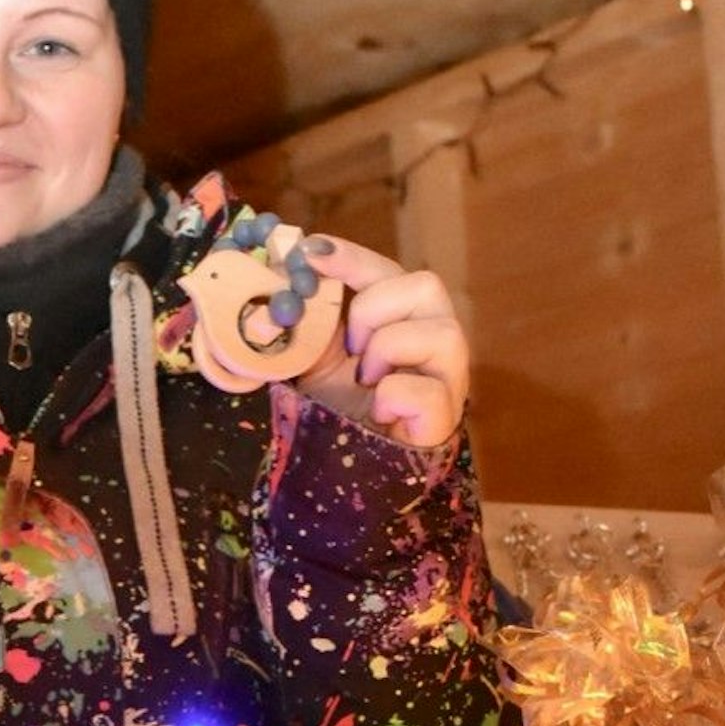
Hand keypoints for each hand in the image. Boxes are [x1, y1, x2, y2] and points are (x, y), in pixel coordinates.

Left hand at [289, 234, 469, 448]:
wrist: (344, 472)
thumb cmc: (336, 410)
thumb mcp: (313, 357)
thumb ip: (306, 322)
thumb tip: (278, 281)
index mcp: (401, 321)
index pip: (387, 272)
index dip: (350, 257)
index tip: (307, 253)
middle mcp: (432, 343)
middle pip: (427, 285)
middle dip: (375, 308)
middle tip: (348, 344)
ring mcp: (446, 380)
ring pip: (442, 333)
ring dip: (389, 351)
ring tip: (366, 380)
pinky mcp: (444, 420)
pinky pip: (430, 391)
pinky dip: (394, 396)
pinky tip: (379, 410)